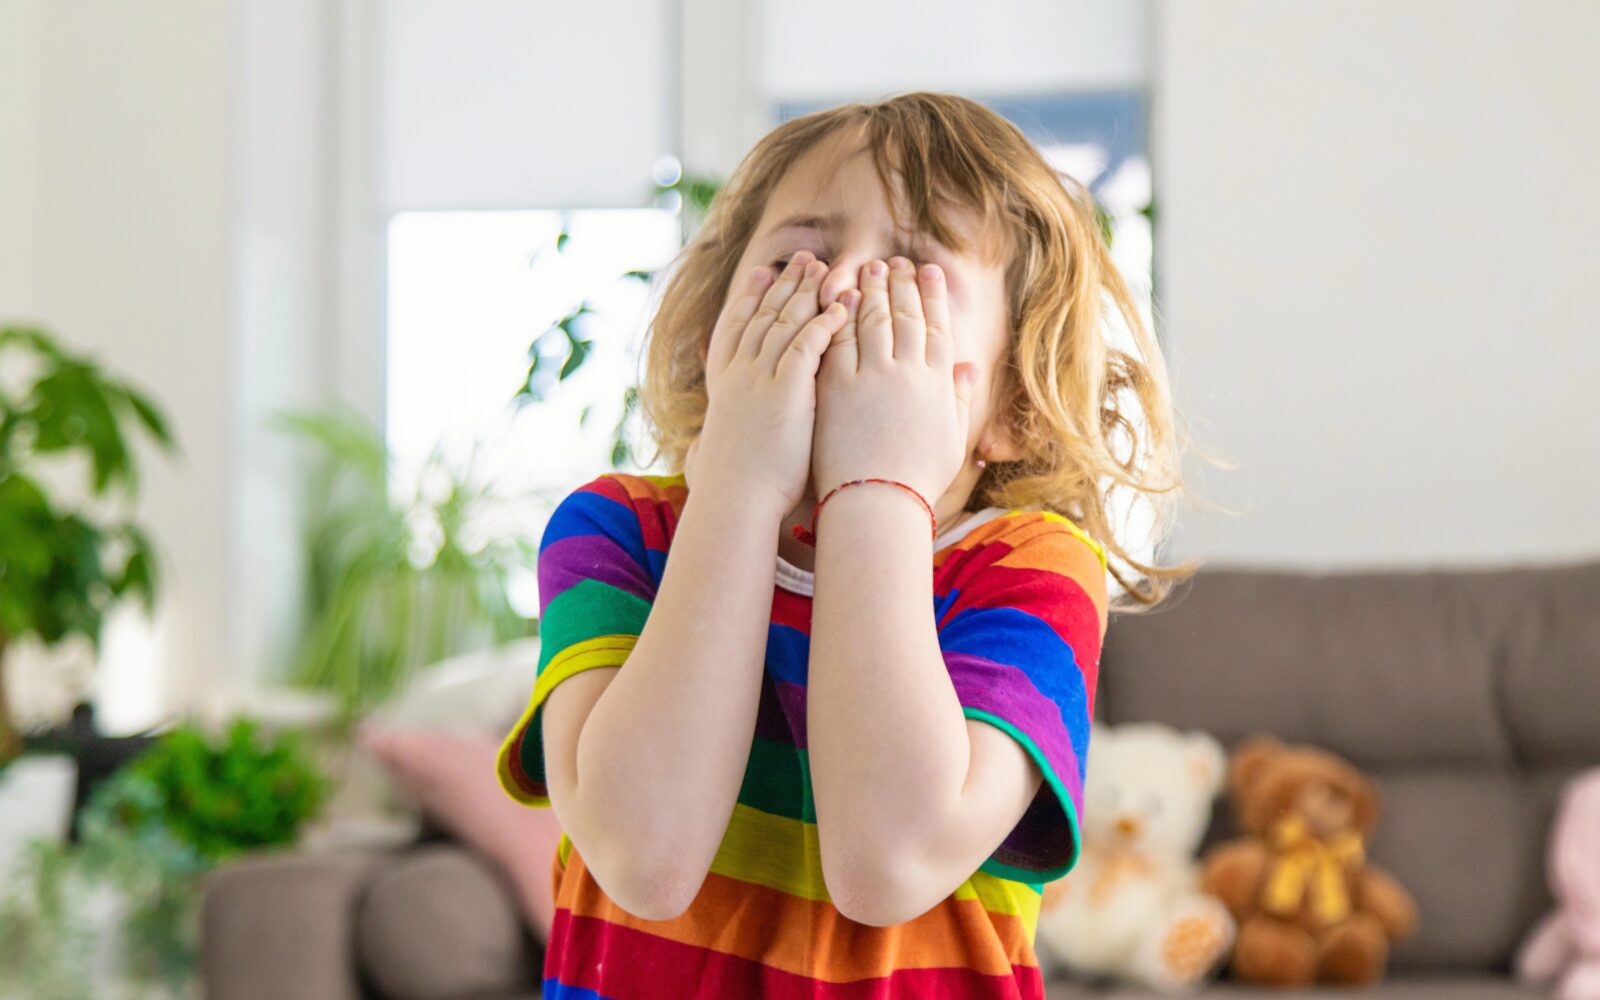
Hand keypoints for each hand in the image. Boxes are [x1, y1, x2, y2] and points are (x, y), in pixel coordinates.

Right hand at [687, 250, 849, 515]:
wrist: (735, 500)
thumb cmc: (736, 482)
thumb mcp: (728, 441)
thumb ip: (738, 418)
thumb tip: (723, 424)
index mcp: (727, 381)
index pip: (740, 326)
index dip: (754, 295)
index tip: (765, 271)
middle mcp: (741, 372)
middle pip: (765, 315)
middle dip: (786, 283)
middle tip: (804, 257)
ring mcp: (762, 378)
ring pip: (786, 322)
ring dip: (808, 293)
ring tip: (827, 268)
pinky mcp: (785, 390)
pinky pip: (807, 345)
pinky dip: (824, 323)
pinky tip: (842, 307)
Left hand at [812, 257, 976, 506]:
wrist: (878, 503)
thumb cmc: (915, 480)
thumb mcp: (950, 439)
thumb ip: (958, 398)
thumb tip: (967, 367)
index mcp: (938, 384)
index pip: (937, 327)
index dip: (932, 295)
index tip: (927, 272)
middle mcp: (908, 372)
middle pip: (906, 315)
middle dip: (900, 283)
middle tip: (894, 263)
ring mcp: (872, 376)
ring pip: (873, 319)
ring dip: (872, 290)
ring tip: (869, 269)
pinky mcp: (838, 386)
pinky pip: (839, 339)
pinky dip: (840, 315)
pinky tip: (839, 296)